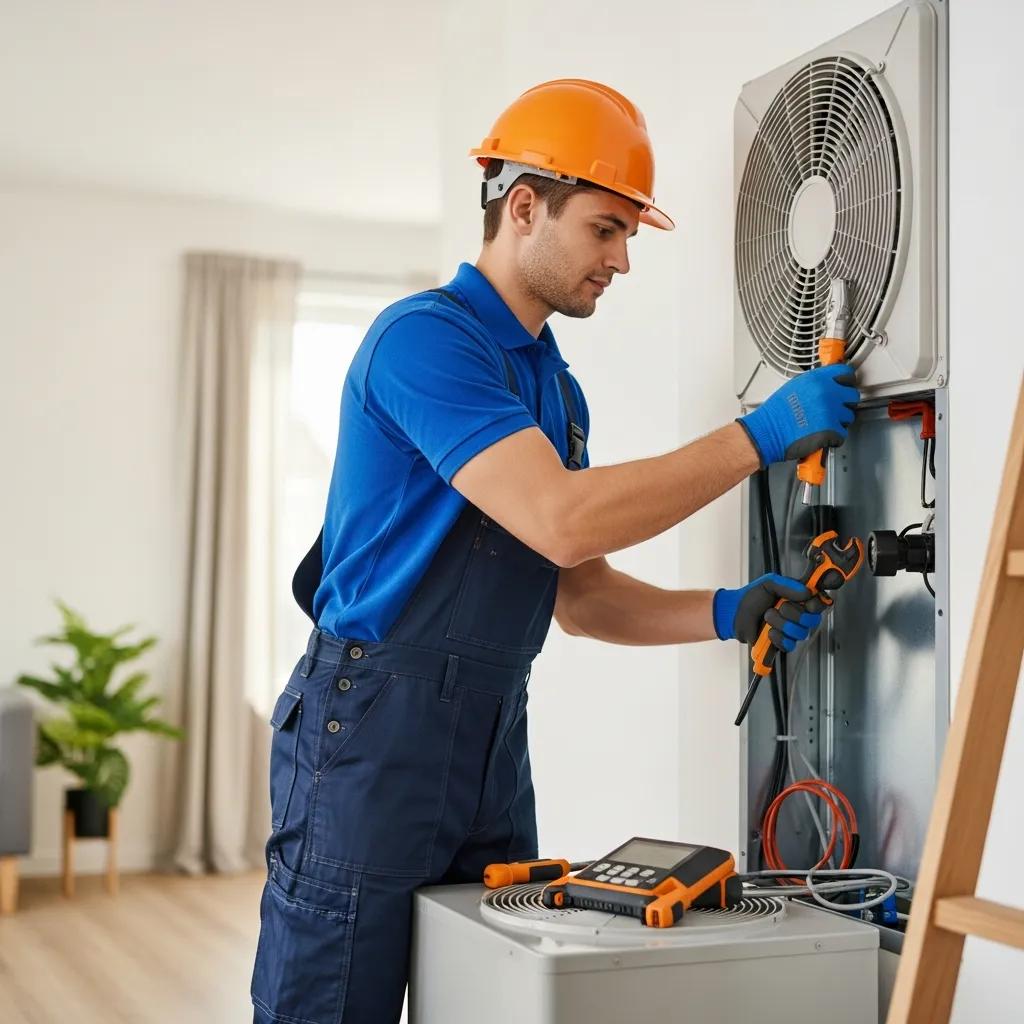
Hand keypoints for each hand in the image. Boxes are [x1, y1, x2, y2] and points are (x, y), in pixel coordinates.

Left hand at [713, 573, 822, 651]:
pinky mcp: (783, 643)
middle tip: (779, 607)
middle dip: (793, 614)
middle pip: (812, 620)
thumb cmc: (751, 598)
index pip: (819, 604)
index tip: (806, 602)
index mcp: (798, 600)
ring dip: (781, 624)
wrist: (735, 614)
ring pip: (800, 633)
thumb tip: (807, 592)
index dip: (815, 605)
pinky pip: (790, 645)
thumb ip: (788, 585)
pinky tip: (769, 632)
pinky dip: (778, 638)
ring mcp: (792, 631)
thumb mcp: (769, 584)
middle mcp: (799, 616)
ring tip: (767, 617)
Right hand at [737, 364, 859, 466]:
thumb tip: (828, 384)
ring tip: (822, 424)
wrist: (767, 432)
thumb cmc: (775, 414)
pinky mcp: (831, 430)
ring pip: (848, 417)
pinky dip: (832, 438)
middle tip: (833, 410)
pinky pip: (842, 434)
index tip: (845, 386)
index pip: (846, 373)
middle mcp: (827, 393)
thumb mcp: (794, 387)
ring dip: (838, 422)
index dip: (846, 381)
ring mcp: (831, 412)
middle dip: (844, 404)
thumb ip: (815, 384)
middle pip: (852, 396)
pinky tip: (820, 435)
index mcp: (817, 379)